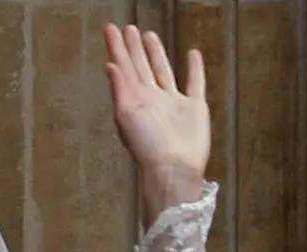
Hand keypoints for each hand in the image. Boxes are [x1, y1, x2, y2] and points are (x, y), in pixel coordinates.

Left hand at [105, 24, 210, 212]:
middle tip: (128, 28)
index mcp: (134, 98)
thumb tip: (110, 64)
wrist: (173, 168)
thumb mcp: (126, 114)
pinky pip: (195, 83)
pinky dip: (195, 69)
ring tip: (150, 35)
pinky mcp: (194, 108)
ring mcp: (173, 102)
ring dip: (156, 53)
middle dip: (133, 47)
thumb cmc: (147, 147)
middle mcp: (152, 98)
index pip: (123, 66)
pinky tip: (192, 54)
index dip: (117, 47)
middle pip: (140, 66)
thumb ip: (120, 88)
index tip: (111, 29)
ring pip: (163, 71)